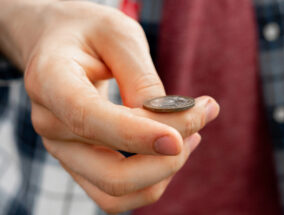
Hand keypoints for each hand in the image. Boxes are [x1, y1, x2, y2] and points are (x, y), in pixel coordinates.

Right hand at [1, 1, 219, 212]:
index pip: (89, 119)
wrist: (59, 45)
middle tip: (203, 116)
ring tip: (194, 132)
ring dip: (165, 171)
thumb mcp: (118, 35)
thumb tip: (168, 126)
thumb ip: (141, 80)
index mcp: (51, 81)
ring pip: (118, 192)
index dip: (137, 135)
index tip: (182, 137)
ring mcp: (63, 149)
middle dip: (168, 159)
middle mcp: (51, 125)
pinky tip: (174, 146)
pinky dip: (152, 178)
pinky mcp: (80, 161)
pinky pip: (117, 192)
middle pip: (112, 174)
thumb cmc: (89, 34)